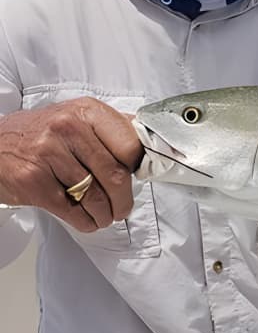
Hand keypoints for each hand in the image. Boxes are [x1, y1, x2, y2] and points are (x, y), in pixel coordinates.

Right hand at [0, 98, 142, 231]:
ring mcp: (48, 154)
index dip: (139, 166)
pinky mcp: (33, 181)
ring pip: (94, 195)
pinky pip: (71, 210)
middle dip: (124, 199)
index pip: (130, 144)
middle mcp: (68, 128)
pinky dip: (85, 221)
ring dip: (105, 214)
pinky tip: (88, 221)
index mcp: (86, 111)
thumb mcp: (78, 116)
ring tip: (106, 216)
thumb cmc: (43, 132)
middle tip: (124, 207)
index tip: (139, 177)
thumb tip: (148, 139)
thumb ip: (111, 126)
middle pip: (114, 174)